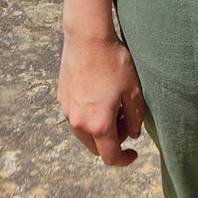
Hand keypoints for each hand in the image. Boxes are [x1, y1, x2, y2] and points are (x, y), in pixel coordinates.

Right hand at [58, 36, 145, 165]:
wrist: (87, 38)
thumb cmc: (113, 62)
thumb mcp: (133, 90)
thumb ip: (135, 118)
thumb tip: (133, 134)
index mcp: (99, 124)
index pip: (110, 156)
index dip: (125, 159)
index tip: (134, 152)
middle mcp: (79, 122)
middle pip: (96, 147)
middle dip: (112, 141)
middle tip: (125, 121)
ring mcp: (67, 111)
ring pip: (84, 133)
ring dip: (99, 129)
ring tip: (113, 106)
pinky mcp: (62, 98)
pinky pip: (76, 116)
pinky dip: (88, 115)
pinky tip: (99, 95)